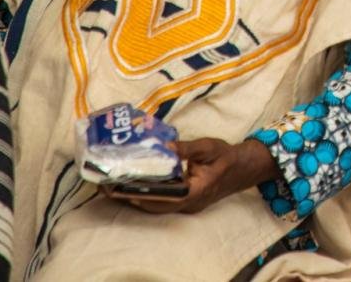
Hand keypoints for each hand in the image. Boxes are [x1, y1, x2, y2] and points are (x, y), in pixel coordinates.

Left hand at [105, 138, 276, 215]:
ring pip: (156, 206)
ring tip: (113, 187)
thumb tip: (163, 145)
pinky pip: (161, 202)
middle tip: (107, 187)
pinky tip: (133, 186)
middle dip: (130, 197)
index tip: (120, 188)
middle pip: (154, 205)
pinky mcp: (184, 201)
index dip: (140, 195)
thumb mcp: (207, 147)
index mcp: (195, 191)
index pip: (163, 198)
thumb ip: (185, 148)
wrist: (243, 167)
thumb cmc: (226, 156)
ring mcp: (186, 205)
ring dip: (135, 197)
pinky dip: (146, 195)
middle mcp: (188, 203)